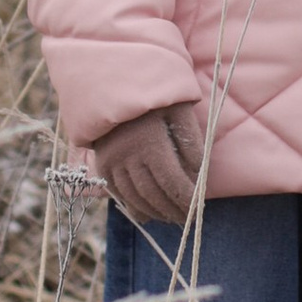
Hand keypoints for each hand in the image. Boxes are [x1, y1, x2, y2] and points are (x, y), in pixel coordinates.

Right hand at [95, 102, 207, 232]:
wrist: (113, 81)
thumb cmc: (154, 93)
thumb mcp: (178, 108)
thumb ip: (190, 141)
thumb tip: (199, 173)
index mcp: (149, 141)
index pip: (172, 181)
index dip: (186, 199)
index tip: (199, 208)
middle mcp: (127, 155)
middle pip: (153, 194)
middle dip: (173, 210)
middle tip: (188, 219)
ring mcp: (111, 161)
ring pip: (135, 197)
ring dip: (155, 212)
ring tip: (172, 218)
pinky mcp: (102, 164)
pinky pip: (118, 193)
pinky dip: (134, 207)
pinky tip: (147, 216)